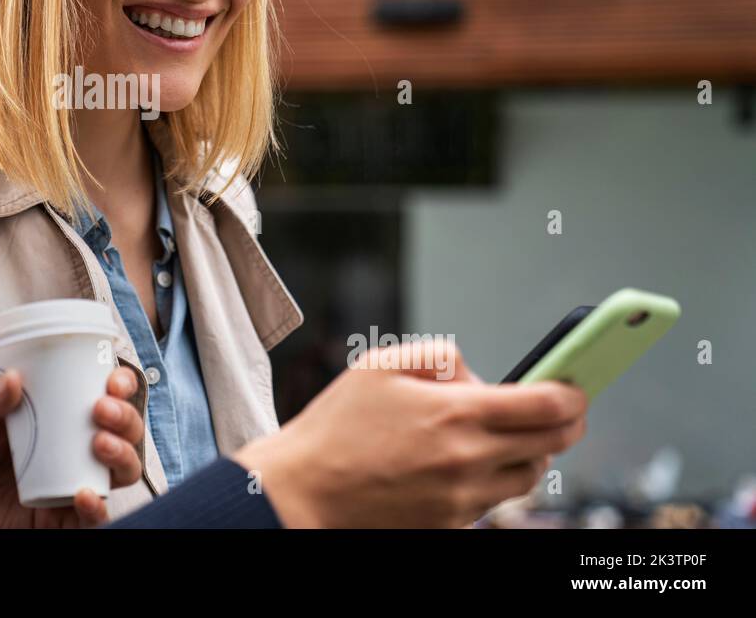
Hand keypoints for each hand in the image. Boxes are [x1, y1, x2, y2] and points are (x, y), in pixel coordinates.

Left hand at [0, 367, 144, 527]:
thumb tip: (12, 377)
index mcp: (64, 420)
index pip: (108, 398)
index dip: (121, 387)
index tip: (112, 380)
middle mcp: (79, 452)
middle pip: (126, 433)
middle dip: (125, 418)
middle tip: (101, 410)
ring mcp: (77, 485)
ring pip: (123, 472)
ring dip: (123, 455)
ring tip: (99, 443)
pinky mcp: (68, 521)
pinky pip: (97, 518)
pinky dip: (98, 507)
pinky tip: (83, 494)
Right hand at [234, 341, 587, 527]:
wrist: (303, 493)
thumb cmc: (335, 427)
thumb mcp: (377, 366)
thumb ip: (436, 355)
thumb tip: (474, 373)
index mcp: (455, 413)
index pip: (547, 405)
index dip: (573, 393)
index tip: (577, 385)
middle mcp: (468, 460)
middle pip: (551, 445)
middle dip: (567, 423)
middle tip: (563, 409)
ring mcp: (462, 499)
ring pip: (527, 477)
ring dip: (529, 453)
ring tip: (508, 435)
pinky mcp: (451, 525)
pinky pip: (491, 501)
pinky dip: (490, 479)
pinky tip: (464, 462)